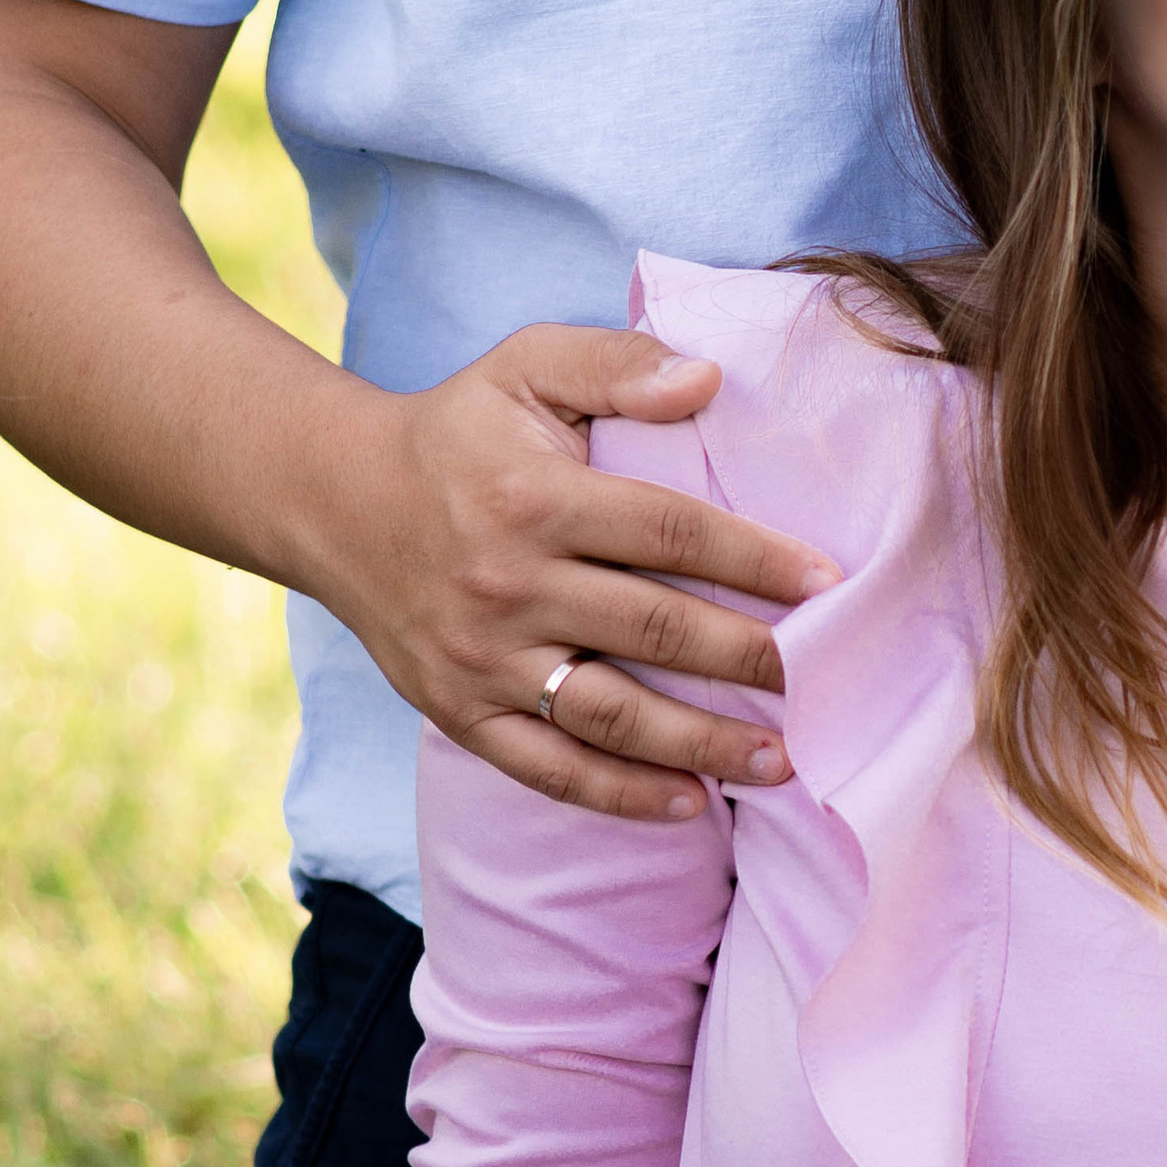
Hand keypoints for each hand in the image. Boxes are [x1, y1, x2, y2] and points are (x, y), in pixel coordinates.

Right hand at [318, 324, 842, 821]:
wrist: (337, 501)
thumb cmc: (458, 429)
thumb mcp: (526, 365)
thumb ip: (617, 362)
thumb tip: (708, 378)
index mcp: (535, 496)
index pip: (667, 531)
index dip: (753, 558)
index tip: (829, 582)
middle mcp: (509, 585)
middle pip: (653, 630)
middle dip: (750, 659)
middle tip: (828, 679)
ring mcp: (482, 660)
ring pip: (611, 715)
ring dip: (703, 745)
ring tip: (785, 761)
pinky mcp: (459, 712)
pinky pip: (548, 767)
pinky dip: (619, 795)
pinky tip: (689, 804)